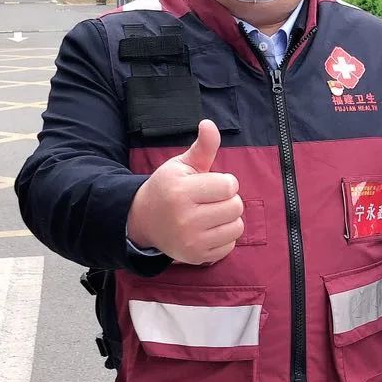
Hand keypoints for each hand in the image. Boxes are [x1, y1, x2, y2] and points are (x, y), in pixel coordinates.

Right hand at [126, 120, 244, 265]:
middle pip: (236, 206)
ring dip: (229, 218)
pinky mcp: (197, 258)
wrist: (144, 220)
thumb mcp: (182, 164)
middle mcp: (185, 218)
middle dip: (228, 199)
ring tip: (212, 214)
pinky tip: (209, 230)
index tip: (211, 184)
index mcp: (181, 191)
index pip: (228, 185)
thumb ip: (202, 146)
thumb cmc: (169, 188)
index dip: (225, 182)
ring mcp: (191, 241)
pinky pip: (230, 245)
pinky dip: (224, 236)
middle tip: (211, 199)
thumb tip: (209, 124)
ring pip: (237, 227)